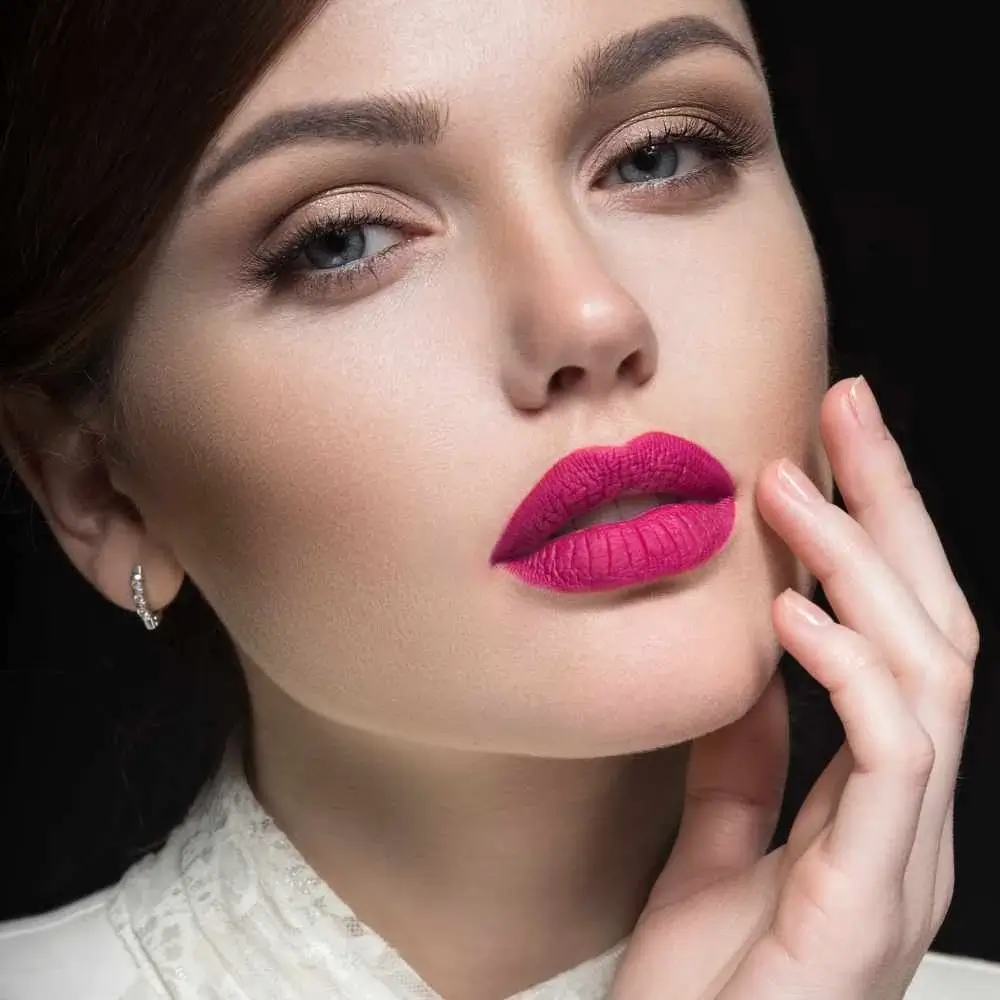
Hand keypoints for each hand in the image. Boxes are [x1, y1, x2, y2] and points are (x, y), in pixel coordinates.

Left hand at [612, 377, 978, 999]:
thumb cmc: (704, 986)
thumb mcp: (718, 840)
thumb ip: (747, 756)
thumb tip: (748, 660)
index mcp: (878, 800)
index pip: (900, 636)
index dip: (876, 536)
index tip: (829, 447)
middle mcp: (911, 818)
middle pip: (933, 627)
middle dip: (894, 509)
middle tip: (845, 406)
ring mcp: (903, 858)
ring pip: (929, 672)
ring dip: (861, 566)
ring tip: (792, 490)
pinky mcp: (871, 899)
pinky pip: (892, 757)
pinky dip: (849, 670)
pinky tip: (790, 614)